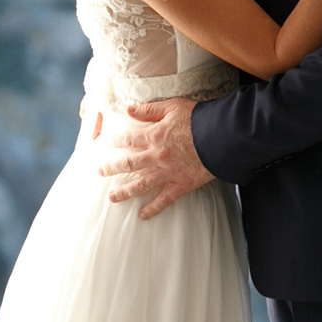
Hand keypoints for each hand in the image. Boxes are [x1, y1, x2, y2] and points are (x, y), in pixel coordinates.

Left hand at [97, 98, 212, 219]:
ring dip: (125, 192)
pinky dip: (152, 208)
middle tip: (101, 171)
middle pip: (129, 164)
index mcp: (154, 136)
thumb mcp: (172, 106)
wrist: (221, 136)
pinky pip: (164, 200)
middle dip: (113, 168)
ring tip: (113, 197)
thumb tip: (129, 109)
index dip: (118, 140)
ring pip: (141, 185)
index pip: (129, 139)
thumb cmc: (198, 119)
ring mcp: (168, 172)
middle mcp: (157, 156)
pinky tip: (142, 215)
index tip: (110, 142)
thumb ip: (149, 109)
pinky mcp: (181, 185)